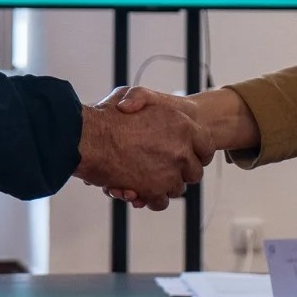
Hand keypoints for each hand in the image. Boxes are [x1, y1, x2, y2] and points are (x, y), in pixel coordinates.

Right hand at [74, 90, 212, 210]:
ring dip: (164, 186)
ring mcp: (170, 172)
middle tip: (166, 169)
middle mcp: (182, 150)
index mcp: (183, 125)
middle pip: (195, 171)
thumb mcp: (133, 94)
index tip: (189, 155)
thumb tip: (152, 111)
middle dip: (181, 172)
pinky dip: (151, 199)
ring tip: (147, 179)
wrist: (90, 138)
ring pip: (178, 188)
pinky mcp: (155, 190)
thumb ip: (146, 100)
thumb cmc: (109, 116)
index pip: (206, 144)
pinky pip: (161, 201)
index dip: (198, 152)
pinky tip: (138, 191)